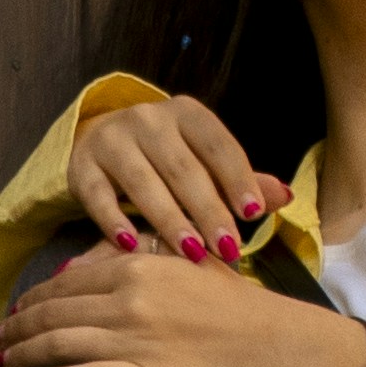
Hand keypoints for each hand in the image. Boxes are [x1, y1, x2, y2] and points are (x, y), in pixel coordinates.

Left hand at [0, 236, 360, 366]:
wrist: (278, 346)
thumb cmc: (239, 306)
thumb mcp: (190, 264)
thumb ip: (140, 257)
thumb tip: (87, 263)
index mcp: (139, 267)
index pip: (68, 281)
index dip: (34, 298)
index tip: (15, 310)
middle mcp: (130, 299)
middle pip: (54, 312)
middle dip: (17, 327)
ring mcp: (135, 339)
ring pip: (59, 345)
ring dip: (23, 355)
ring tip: (3, 365)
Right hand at [69, 93, 289, 269]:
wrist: (105, 141)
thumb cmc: (169, 158)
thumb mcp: (206, 161)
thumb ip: (242, 180)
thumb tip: (284, 196)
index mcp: (186, 113)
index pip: (217, 144)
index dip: (236, 178)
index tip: (252, 214)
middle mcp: (147, 119)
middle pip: (182, 168)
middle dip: (207, 210)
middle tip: (228, 248)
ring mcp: (111, 140)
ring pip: (142, 182)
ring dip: (169, 220)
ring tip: (192, 253)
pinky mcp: (81, 167)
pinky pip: (98, 197)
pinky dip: (115, 222)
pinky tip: (133, 246)